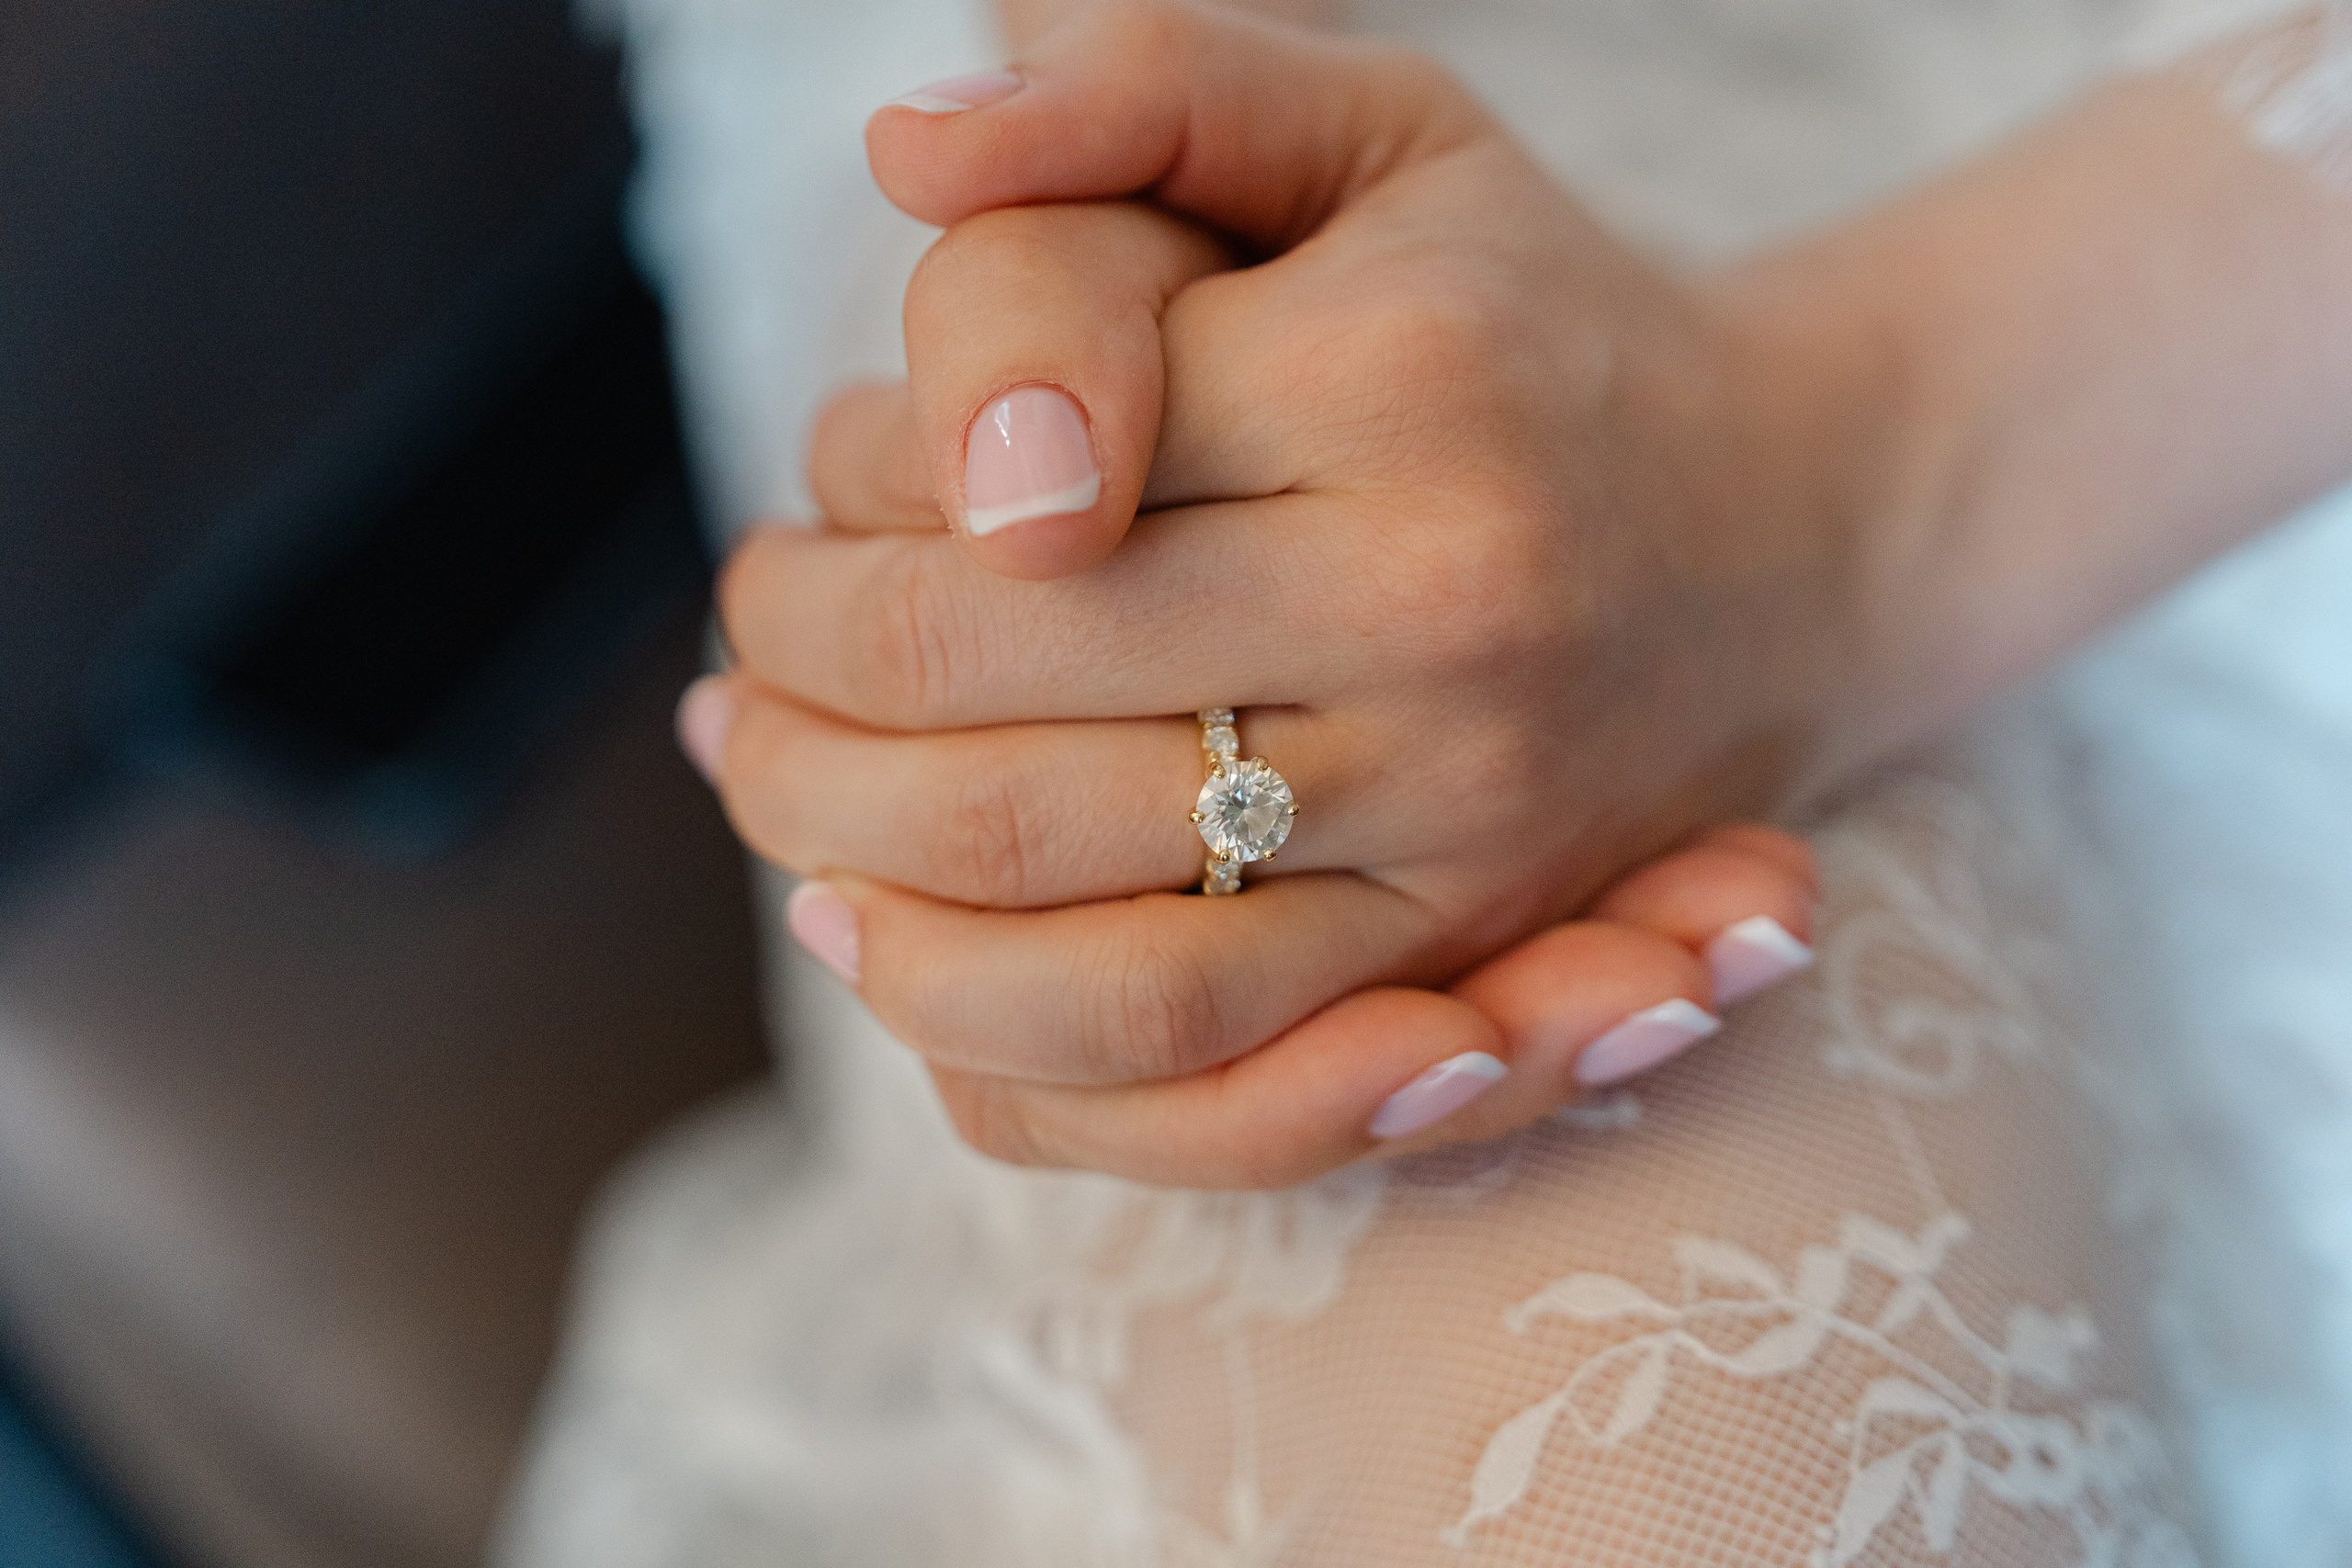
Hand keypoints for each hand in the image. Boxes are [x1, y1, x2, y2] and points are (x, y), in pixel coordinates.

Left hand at [694, 4, 1867, 1182]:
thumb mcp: (1370, 130)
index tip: (798, 513)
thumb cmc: (1525, 311)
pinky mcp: (1470, 946)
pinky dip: (997, 1030)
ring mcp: (1470, 807)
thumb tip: (901, 156)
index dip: (837, 513)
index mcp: (1394, 379)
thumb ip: (1137, 92)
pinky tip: (888, 953)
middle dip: (793, 691)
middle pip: (983, 700)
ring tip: (771, 797)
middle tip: (738, 669)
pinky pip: (1192, 1057)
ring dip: (851, 871)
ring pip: (1066, 915)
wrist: (1787, 522)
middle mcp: (1445, 609)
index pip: (995, 482)